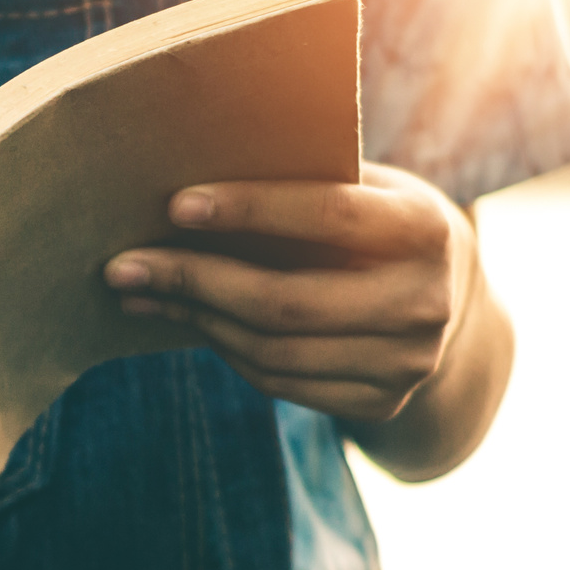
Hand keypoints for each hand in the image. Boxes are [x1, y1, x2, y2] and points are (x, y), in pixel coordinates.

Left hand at [103, 163, 476, 425]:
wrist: (448, 297)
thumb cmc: (378, 219)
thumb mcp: (367, 185)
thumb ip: (308, 177)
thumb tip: (192, 167)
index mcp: (426, 230)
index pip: (327, 216)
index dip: (248, 210)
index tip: (175, 206)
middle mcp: (425, 303)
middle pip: (286, 301)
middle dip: (194, 281)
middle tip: (122, 266)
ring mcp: (406, 363)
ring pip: (274, 349)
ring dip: (196, 319)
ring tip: (141, 292)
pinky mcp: (380, 402)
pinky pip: (280, 381)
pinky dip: (225, 349)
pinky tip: (190, 320)